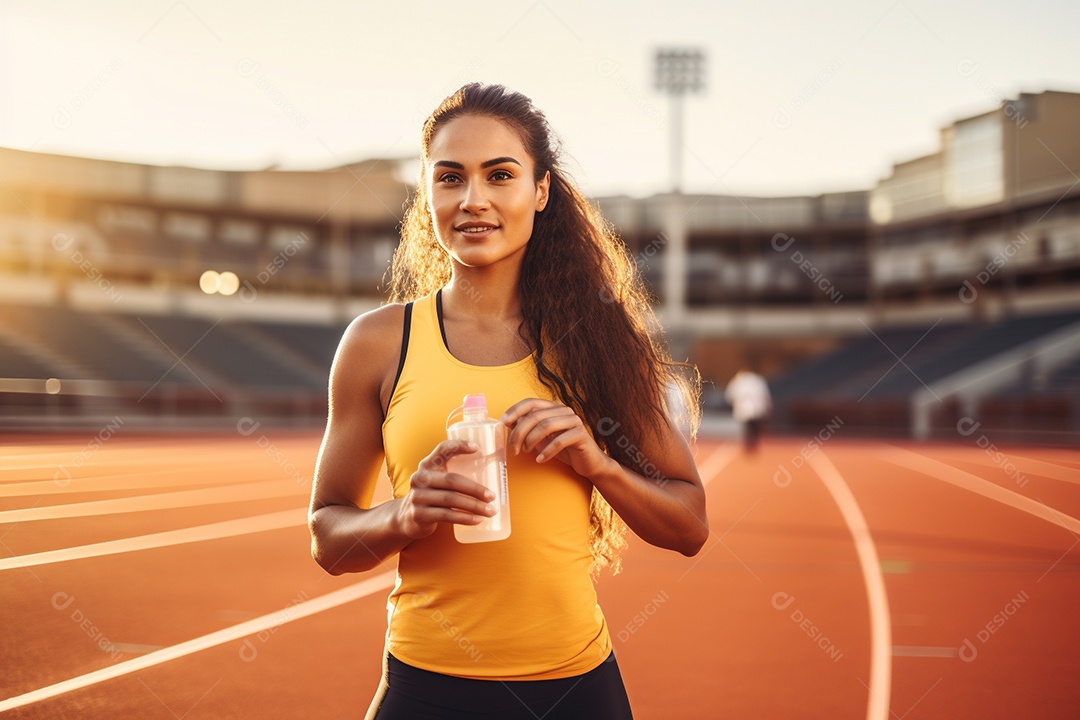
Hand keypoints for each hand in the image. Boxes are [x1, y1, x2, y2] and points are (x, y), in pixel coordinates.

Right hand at [396, 439, 496, 539]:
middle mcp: (420, 478)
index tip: (476, 448)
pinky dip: (465, 518)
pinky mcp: (419, 515)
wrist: (406, 519)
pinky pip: (446, 516)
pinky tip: (477, 520)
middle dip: (475, 489)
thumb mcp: (436, 480)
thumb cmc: (431, 496)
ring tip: (489, 511)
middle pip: (452, 480)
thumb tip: (490, 473)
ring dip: (474, 506)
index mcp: (427, 465)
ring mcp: (418, 497)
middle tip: (492, 496)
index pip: (442, 449)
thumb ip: (452, 473)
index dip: (459, 445)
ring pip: (451, 500)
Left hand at [500, 398, 616, 480]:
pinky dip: (546, 451)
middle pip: (535, 416)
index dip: (515, 410)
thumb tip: (509, 424)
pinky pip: (559, 441)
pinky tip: (540, 459)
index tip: (503, 423)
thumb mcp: (542, 438)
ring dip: (531, 441)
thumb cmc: (563, 449)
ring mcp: (574, 421)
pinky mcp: (580, 435)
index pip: (531, 402)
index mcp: (553, 408)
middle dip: (520, 432)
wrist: (588, 463)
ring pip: (546, 426)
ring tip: (526, 452)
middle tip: (513, 448)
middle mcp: (564, 411)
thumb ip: (528, 428)